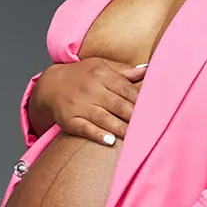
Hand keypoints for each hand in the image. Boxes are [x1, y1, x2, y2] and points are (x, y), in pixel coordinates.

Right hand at [33, 58, 147, 145]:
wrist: (49, 85)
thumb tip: (148, 69)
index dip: (142, 100)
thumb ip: (124, 70)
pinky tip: (110, 141)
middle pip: (118, 104)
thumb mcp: (100, 66)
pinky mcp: (69, 120)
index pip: (126, 89)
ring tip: (137, 137)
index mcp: (101, 74)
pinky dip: (97, 134)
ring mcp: (79, 105)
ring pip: (104, 118)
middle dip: (135, 116)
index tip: (157, 110)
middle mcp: (91, 89)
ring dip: (121, 128)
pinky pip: (84, 128)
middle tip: (153, 127)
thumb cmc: (81, 75)